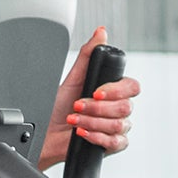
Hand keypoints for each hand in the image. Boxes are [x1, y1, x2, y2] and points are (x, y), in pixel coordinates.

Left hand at [40, 27, 137, 169]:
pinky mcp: (113, 145)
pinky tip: (82, 133)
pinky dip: (96, 136)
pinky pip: (115, 141)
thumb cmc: (58, 108)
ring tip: (74, 120)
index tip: (94, 91)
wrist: (46, 135)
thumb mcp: (72, 78)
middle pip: (126, 106)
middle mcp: (119, 108)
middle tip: (77, 106)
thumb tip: (101, 32)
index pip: (131, 87)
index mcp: (114, 91)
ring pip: (119, 124)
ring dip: (92, 121)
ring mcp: (118, 127)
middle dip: (97, 108)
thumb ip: (88, 55)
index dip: (114, 90)